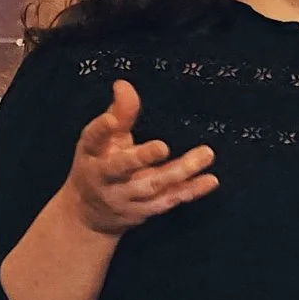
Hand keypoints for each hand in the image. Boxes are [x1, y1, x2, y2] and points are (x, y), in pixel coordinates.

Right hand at [62, 81, 216, 235]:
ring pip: (153, 185)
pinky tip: (210, 180)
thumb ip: (118, 112)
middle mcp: (105, 178)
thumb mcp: (101, 139)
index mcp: (91, 154)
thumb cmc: (98, 164)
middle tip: (162, 147)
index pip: (92, 139)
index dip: (101, 130)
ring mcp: (125, 197)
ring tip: (205, 154)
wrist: (88, 215)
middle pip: (121, 169)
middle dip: (141, 159)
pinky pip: (169, 200)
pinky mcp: (144, 210)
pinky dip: (190, 191)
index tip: (111, 120)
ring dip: (179, 172)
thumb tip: (124, 85)